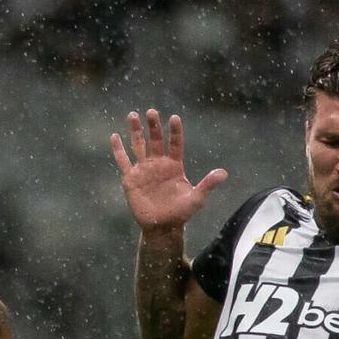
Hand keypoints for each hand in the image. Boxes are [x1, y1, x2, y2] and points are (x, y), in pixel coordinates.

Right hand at [109, 108, 226, 232]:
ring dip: (135, 131)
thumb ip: (208, 184)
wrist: (162, 227)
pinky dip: (118, 150)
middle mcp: (158, 163)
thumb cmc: (181, 213)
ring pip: (138, 145)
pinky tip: (114, 136)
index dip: (174, 131)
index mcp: (174, 165)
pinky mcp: (131, 179)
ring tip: (133, 115)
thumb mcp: (196, 198)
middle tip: (151, 112)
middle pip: (155, 140)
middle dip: (153, 126)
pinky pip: (123, 161)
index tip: (174, 118)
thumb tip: (224, 173)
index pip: (175, 144)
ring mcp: (143, 170)